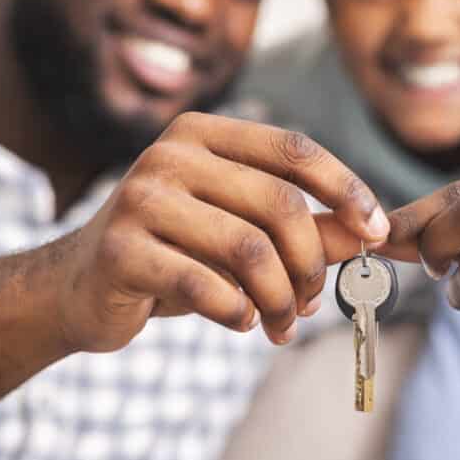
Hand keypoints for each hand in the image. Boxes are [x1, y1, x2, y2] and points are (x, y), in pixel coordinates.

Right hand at [55, 112, 389, 351]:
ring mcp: (140, 199)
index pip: (293, 150)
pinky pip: (205, 287)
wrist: (80, 286)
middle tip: (312, 305)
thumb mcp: (241, 231)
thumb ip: (304, 228)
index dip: (346, 189)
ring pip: (247, 250)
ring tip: (282, 325)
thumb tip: (371, 235)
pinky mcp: (119, 250)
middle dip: (310, 265)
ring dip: (279, 299)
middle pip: (278, 206)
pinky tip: (242, 323)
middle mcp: (169, 155)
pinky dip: (237, 312)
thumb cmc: (176, 253)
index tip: (378, 233)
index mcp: (204, 134)